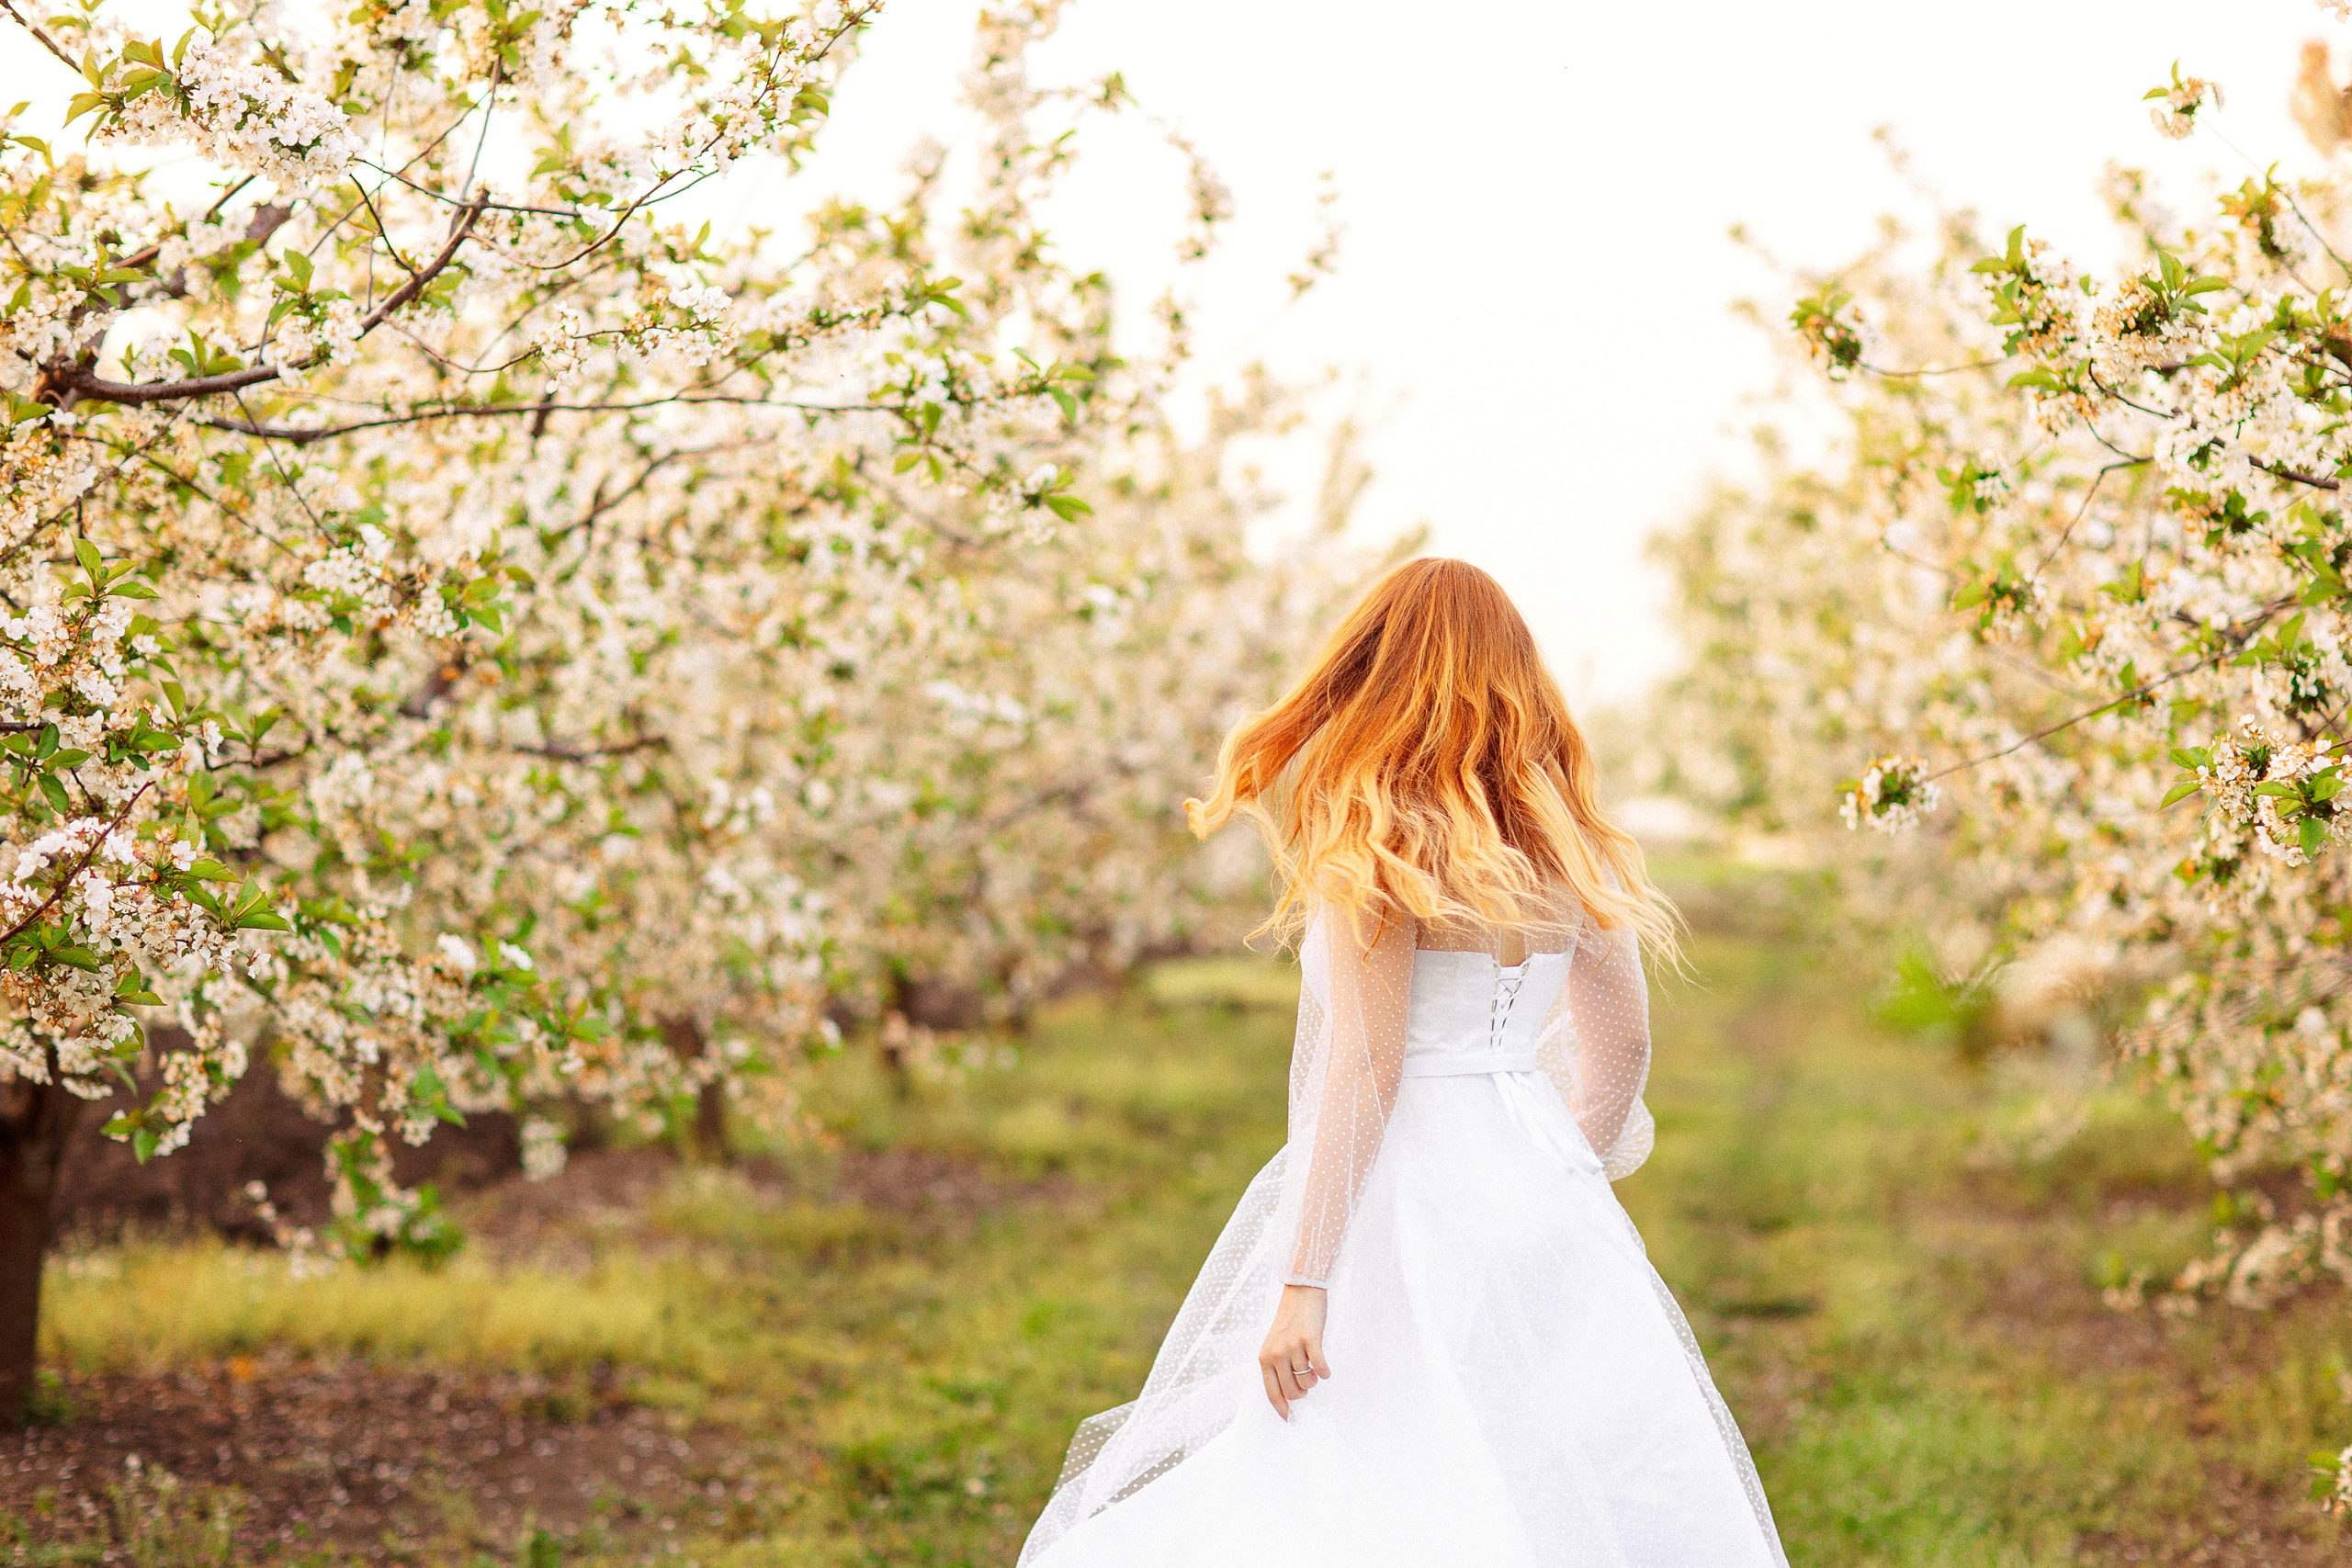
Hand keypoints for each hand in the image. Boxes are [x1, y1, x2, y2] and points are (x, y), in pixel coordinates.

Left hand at [1258, 1283, 1330, 1419]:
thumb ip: (1279, 1368)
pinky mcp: (1310, 1339)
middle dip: (1302, 1393)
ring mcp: (1293, 1346)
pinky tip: (1325, 1369)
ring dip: (1314, 1379)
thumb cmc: (1290, 1322)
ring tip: (1313, 1367)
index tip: (1290, 1420)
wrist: (1300, 1292)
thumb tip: (1291, 1397)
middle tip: (1307, 1381)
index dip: (1282, 1409)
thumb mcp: (1276, 1344)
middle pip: (1292, 1392)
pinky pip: (1320, 1368)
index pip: (1272, 1392)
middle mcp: (1276, 1353)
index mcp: (1265, 1357)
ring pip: (1307, 1382)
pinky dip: (1325, 1372)